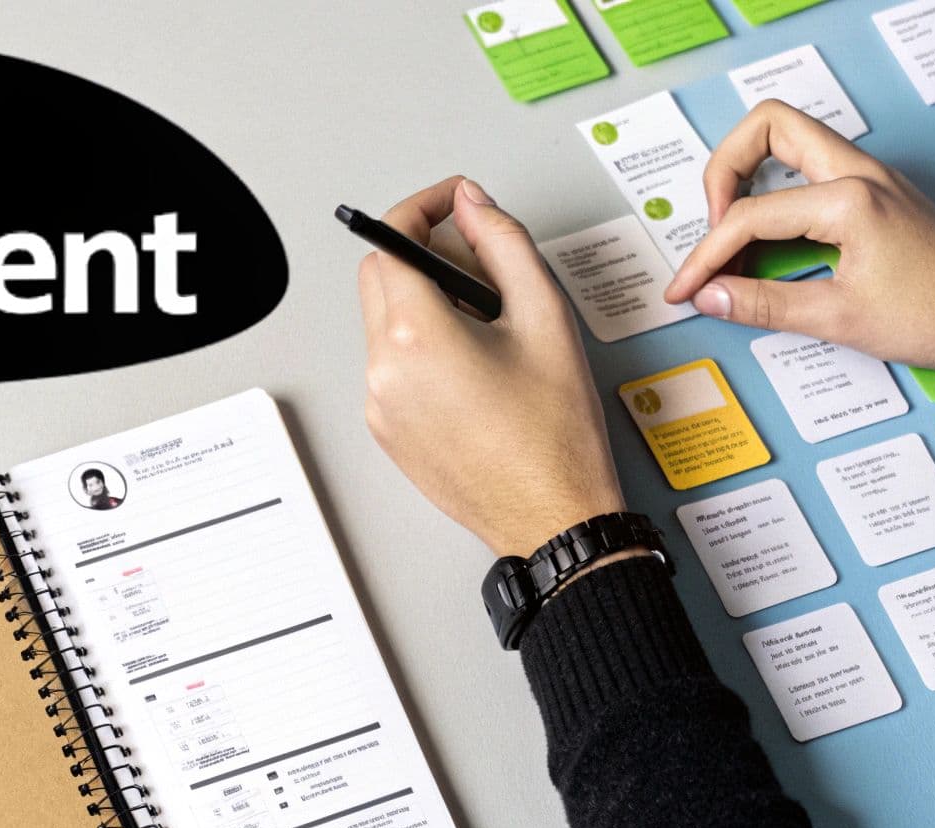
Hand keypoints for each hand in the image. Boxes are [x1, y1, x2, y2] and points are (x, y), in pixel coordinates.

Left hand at [357, 176, 625, 556]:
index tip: (453, 203)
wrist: (552, 517)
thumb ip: (504, 243)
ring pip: (384, 323)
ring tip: (488, 330)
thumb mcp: (545, 317)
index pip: (392, 240)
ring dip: (424, 305)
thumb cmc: (556, 435)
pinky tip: (475, 369)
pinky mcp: (388, 431)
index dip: (424, 206)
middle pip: (378, 277)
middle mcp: (383, 370)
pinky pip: (390, 367)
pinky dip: (421, 349)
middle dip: (421, 256)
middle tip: (480, 268)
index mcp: (416, 336)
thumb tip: (473, 204)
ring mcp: (380, 405)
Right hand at [662, 99, 934, 376]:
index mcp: (850, 197)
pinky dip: (782, 197)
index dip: (707, 255)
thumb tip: (712, 296)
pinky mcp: (880, 194)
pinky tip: (775, 244)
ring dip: (752, 178)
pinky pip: (814, 174)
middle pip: (769, 126)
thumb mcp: (839, 320)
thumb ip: (766, 304)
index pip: (751, 214)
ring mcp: (874, 178)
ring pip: (792, 142)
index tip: (688, 289)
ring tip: (735, 237)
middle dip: (724, 170)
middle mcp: (862, 172)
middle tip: (711, 227)